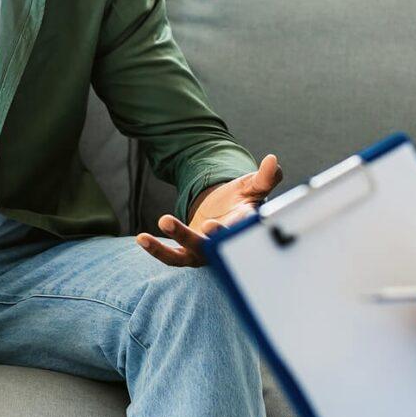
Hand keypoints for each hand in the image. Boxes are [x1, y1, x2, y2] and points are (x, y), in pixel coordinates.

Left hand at [137, 154, 282, 266]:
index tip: (225, 223)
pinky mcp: (187, 254)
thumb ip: (264, 176)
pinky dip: (157, 249)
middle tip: (205, 226)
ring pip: (192, 250)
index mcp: (243, 227)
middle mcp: (225, 244)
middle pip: (219, 243)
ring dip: (179, 238)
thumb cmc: (241, 200)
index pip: (243, 229)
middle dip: (212, 238)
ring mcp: (205, 252)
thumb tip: (273, 159)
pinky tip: (142, 238)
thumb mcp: (252, 186)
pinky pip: (172, 256)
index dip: (236, 229)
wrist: (224, 215)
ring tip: (164, 219)